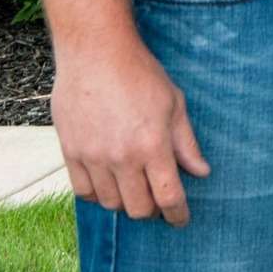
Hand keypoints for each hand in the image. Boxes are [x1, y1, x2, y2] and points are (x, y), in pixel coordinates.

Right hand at [51, 34, 210, 225]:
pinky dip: (98, 194)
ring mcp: (93, 157)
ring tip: (133, 189)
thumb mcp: (174, 104)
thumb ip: (186, 143)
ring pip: (110, 204)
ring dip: (125, 202)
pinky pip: (83, 192)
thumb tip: (201, 172)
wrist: (95, 52)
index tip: (181, 219)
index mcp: (152, 146)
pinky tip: (108, 183)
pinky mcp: (71, 152)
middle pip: (138, 209)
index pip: (168, 197)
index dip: (178, 215)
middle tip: (158, 201)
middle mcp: (122, 157)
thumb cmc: (139, 73)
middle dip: (153, 211)